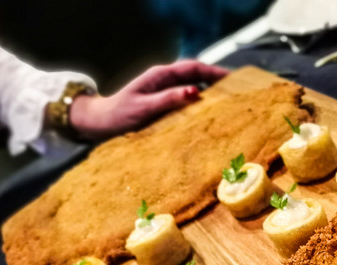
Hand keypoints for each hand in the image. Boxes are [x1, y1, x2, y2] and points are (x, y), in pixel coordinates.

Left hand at [68, 60, 229, 140]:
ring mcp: (163, 92)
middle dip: (216, 82)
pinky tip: (208, 117)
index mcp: (160, 76)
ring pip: (192, 89)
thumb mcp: (144, 108)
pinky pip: (185, 102)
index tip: (233, 78)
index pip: (193, 68)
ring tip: (228, 105)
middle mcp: (163, 81)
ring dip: (209, 94)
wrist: (99, 124)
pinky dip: (198, 106)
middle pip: (196, 76)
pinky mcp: (163, 105)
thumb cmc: (118, 116)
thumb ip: (169, 100)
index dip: (214, 71)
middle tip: (237, 92)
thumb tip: (195, 92)